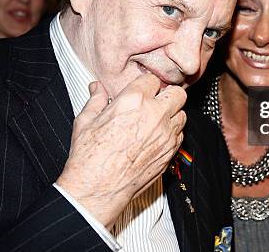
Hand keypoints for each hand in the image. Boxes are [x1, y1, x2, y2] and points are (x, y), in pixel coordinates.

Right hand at [56, 73, 186, 228]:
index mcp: (133, 101)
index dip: (145, 84)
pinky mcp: (170, 152)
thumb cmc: (90, 158)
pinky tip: (157, 137)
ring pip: (182, 114)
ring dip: (172, 114)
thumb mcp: (85, 121)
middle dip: (167, 95)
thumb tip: (96, 88)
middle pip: (177, 93)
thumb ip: (95, 100)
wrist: (98, 189)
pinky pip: (180, 135)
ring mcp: (165, 135)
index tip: (141, 90)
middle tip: (155, 101)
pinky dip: (172, 133)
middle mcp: (154, 115)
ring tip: (156, 120)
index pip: (152, 79)